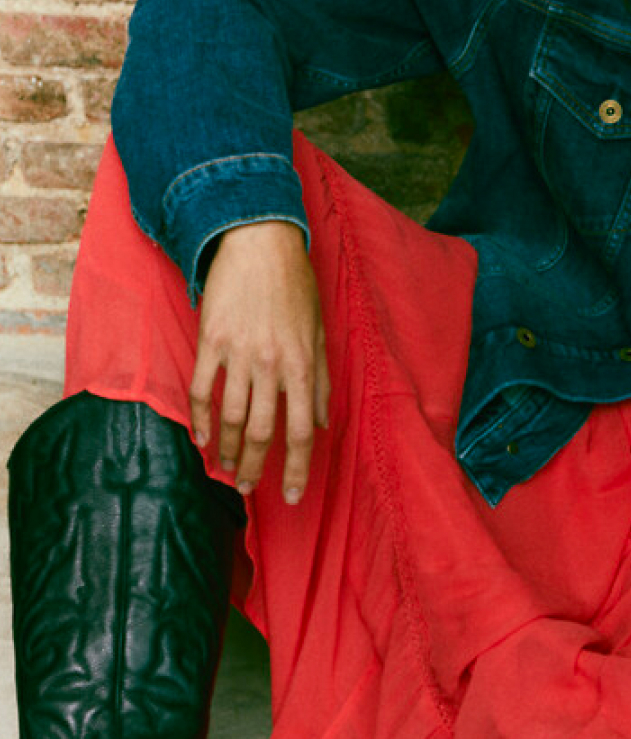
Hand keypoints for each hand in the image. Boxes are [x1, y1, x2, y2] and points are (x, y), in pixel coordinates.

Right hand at [189, 220, 329, 503]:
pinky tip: (200, 437)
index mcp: (302, 364)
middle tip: (248, 487)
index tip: (291, 494)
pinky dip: (199, 418)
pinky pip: (202, 389)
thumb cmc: (296, 286)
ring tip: (226, 468)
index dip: (297, 467)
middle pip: (260, 431)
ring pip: (229, 417)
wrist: (259, 243)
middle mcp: (271, 364)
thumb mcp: (320, 332)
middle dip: (254, 466)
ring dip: (226, 449)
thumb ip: (321, 381)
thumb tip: (322, 424)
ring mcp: (238, 353)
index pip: (301, 430)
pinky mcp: (210, 341)